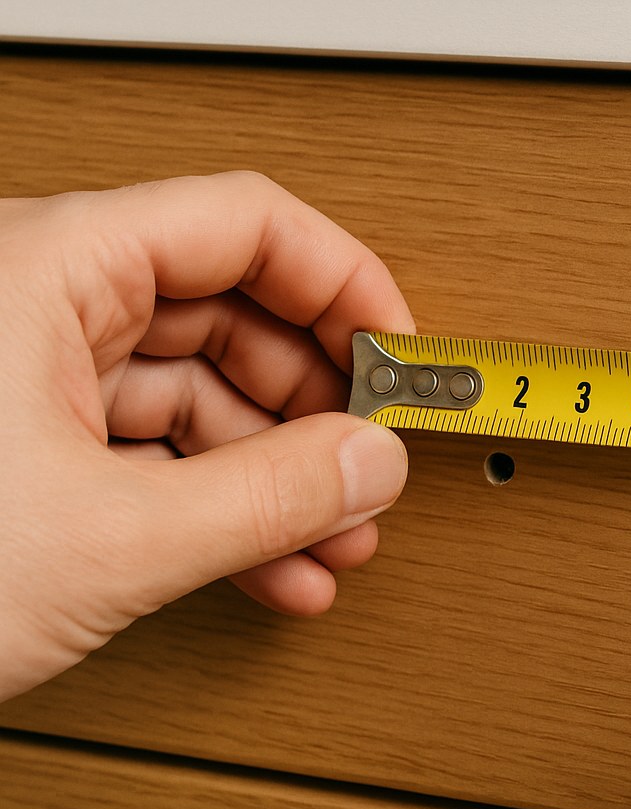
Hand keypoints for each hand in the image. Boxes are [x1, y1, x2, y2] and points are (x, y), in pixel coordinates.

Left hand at [0, 172, 413, 699]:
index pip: (241, 224)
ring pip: (199, 397)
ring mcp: (27, 382)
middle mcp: (35, 307)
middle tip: (373, 464)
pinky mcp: (25, 454)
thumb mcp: (110, 538)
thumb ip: (270, 497)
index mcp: (42, 269)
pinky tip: (273, 569)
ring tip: (334, 540)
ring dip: (279, 476)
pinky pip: (156, 458)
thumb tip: (372, 463)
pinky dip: (222, 512)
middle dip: (315, 405)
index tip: (401, 353)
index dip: (342, 283)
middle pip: (231, 315)